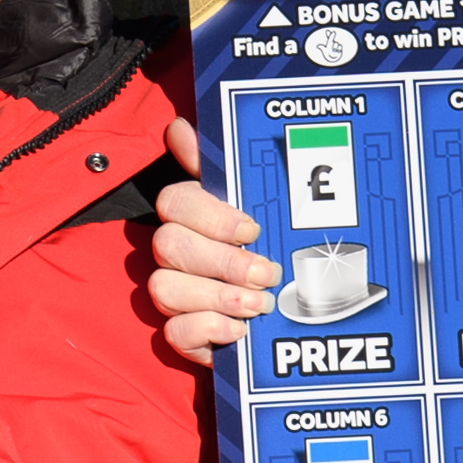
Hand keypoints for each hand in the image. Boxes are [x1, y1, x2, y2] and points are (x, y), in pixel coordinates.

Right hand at [139, 111, 281, 360]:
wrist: (298, 307)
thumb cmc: (274, 246)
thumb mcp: (260, 203)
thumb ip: (222, 166)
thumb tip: (179, 127)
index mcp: (193, 215)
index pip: (174, 202)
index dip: (210, 216)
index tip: (252, 228)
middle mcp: (176, 253)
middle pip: (168, 246)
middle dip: (222, 261)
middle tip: (267, 272)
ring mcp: (177, 294)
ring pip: (164, 289)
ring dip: (216, 298)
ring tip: (260, 304)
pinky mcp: (186, 334)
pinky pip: (173, 334)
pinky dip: (206, 331)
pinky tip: (239, 331)